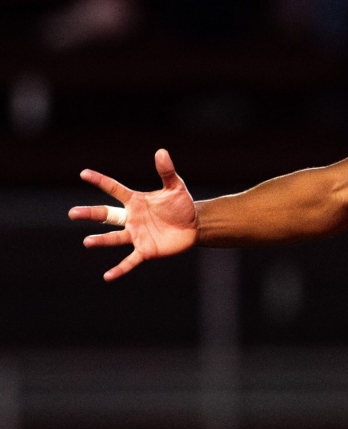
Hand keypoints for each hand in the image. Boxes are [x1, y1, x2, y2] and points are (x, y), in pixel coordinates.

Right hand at [70, 149, 197, 280]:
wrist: (194, 226)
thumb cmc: (181, 206)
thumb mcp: (175, 187)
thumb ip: (166, 171)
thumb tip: (161, 151)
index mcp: (136, 201)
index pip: (114, 188)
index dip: (100, 181)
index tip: (84, 173)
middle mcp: (132, 218)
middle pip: (106, 215)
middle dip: (90, 213)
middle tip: (72, 213)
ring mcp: (136, 235)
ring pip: (115, 238)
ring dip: (101, 240)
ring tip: (87, 241)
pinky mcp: (145, 250)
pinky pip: (129, 261)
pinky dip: (119, 269)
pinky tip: (107, 277)